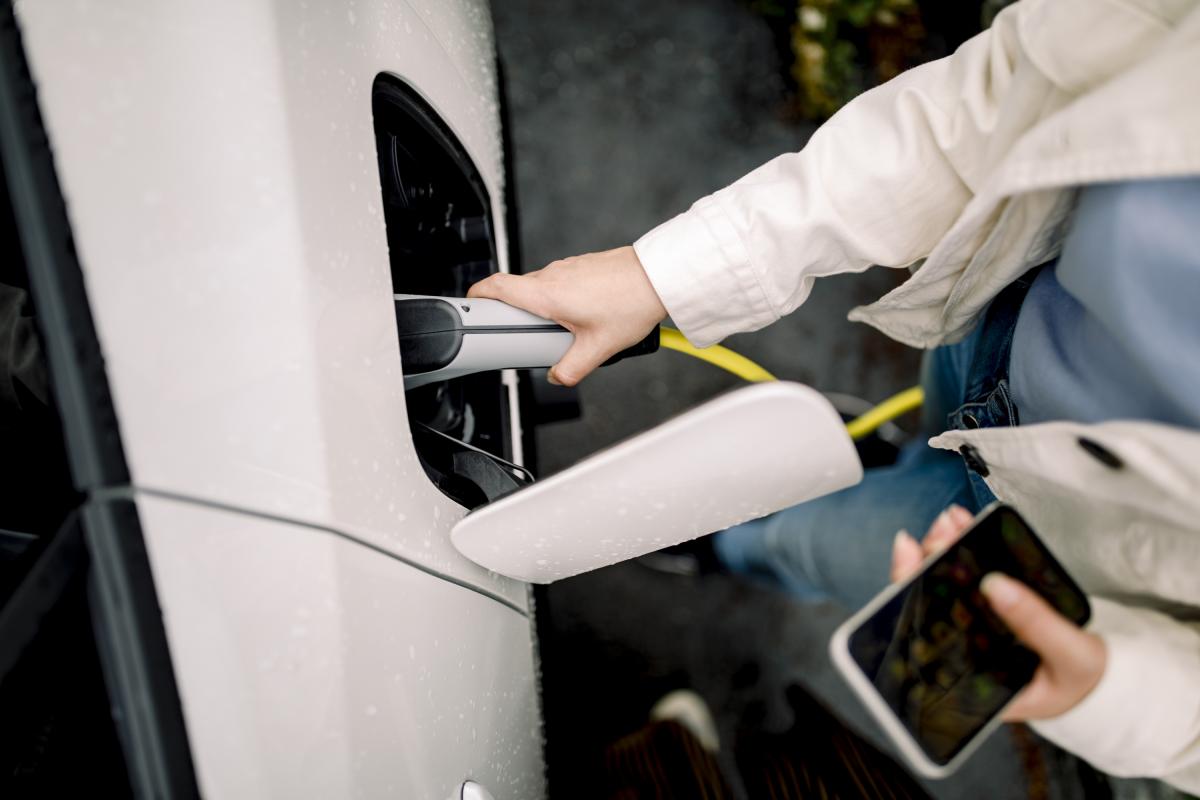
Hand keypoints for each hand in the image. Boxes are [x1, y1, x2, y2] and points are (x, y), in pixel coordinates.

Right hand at [467, 246, 666, 385]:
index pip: (496, 286)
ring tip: (564, 330)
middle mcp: (552, 275)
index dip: (477, 295)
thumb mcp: (599, 348)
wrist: (660, 276)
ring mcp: (568, 267)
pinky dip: (561, 299)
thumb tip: (558, 377)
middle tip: (525, 337)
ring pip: (540, 288)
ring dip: (542, 308)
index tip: (471, 306)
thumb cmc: (631, 302)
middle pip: (517, 292)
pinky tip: (584, 315)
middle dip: (515, 314)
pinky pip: (560, 282)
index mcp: (547, 294)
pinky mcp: (582, 265)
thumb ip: (572, 368)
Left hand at [891, 506, 1105, 721]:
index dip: (908, 591)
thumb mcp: (1071, 655)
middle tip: (940, 530)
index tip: (909, 553)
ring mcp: (972, 633)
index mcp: (971, 680)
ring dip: (944, 551)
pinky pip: (969, 581)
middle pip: (927, 604)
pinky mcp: (987, 613)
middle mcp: (962, 656)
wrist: (1104, 684)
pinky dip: (965, 552)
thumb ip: (1035, 624)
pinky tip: (963, 527)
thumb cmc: (1085, 680)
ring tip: (950, 521)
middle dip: (927, 562)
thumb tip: (992, 584)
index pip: (923, 634)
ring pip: (944, 588)